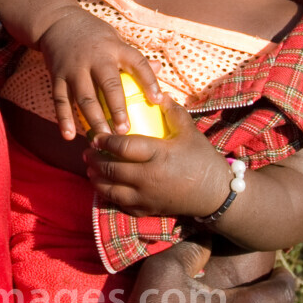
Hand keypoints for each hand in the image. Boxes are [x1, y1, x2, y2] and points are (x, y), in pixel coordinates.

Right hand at [37, 8, 161, 138]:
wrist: (58, 22)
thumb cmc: (94, 35)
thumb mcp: (116, 39)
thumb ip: (134, 57)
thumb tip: (160, 70)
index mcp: (115, 48)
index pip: (137, 63)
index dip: (149, 81)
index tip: (158, 100)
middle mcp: (95, 58)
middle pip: (109, 85)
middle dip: (117, 110)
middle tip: (124, 131)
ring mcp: (75, 68)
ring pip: (85, 97)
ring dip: (94, 119)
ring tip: (103, 139)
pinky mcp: (58, 76)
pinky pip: (61, 100)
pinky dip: (64, 119)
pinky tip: (70, 136)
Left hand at [85, 98, 230, 217]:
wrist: (215, 193)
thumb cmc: (201, 159)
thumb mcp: (189, 131)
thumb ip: (173, 111)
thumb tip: (159, 93)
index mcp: (158, 154)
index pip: (123, 146)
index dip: (105, 141)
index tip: (95, 135)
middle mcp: (148, 176)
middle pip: (112, 168)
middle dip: (95, 160)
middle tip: (87, 151)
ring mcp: (146, 196)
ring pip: (111, 189)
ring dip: (97, 178)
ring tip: (90, 169)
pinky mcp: (148, 209)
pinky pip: (121, 204)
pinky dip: (109, 195)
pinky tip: (104, 186)